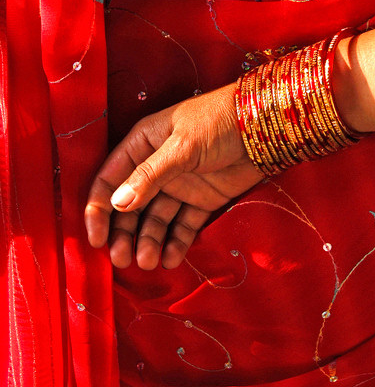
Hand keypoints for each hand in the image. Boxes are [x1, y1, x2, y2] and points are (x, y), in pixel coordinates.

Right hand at [85, 83, 262, 269]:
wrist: (265, 126)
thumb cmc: (218, 123)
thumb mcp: (181, 147)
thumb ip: (149, 176)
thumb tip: (117, 204)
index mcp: (142, 144)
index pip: (111, 179)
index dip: (99, 210)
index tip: (96, 240)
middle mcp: (156, 167)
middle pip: (131, 206)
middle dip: (125, 233)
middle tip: (123, 260)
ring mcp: (180, 185)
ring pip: (157, 219)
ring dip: (149, 241)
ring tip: (148, 263)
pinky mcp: (203, 199)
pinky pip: (184, 224)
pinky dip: (177, 242)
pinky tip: (171, 258)